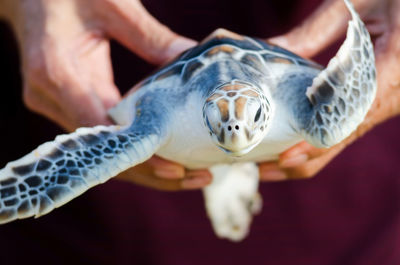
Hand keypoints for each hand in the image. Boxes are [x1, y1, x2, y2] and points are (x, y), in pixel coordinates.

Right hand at [1, 0, 210, 189]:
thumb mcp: (112, 6)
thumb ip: (150, 37)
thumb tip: (192, 58)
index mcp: (59, 72)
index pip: (104, 132)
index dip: (140, 154)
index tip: (177, 169)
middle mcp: (51, 97)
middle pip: (105, 153)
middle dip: (151, 171)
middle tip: (198, 178)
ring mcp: (53, 105)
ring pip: (103, 152)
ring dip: (144, 166)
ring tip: (189, 173)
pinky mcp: (63, 105)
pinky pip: (99, 138)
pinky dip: (130, 149)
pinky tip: (161, 153)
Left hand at [260, 0, 399, 179]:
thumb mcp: (356, 5)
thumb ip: (313, 32)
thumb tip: (270, 48)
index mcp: (391, 68)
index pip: (347, 117)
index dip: (315, 141)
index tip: (285, 156)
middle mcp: (393, 94)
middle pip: (342, 138)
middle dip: (303, 158)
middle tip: (262, 168)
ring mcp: (389, 101)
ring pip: (345, 138)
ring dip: (308, 154)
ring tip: (269, 163)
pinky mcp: (382, 100)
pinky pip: (350, 126)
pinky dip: (320, 139)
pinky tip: (293, 144)